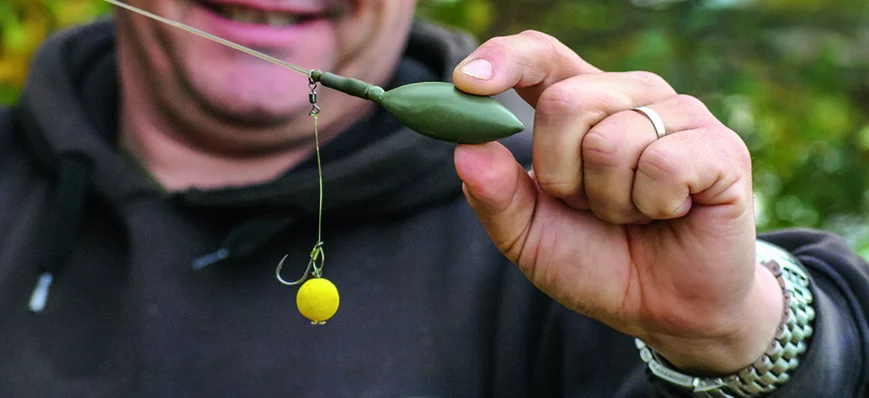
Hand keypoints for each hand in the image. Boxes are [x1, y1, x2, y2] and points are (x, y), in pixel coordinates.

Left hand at [452, 31, 783, 374]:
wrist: (664, 310)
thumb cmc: (595, 261)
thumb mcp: (529, 237)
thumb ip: (495, 195)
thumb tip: (465, 148)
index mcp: (581, 105)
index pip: (541, 56)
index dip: (505, 59)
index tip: (465, 83)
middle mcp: (630, 96)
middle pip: (564, 101)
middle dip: (560, 174)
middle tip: (588, 206)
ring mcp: (678, 116)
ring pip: (610, 140)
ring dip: (610, 200)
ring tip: (634, 215)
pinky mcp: (720, 147)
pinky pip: (663, 163)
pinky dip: (653, 205)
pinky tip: (671, 213)